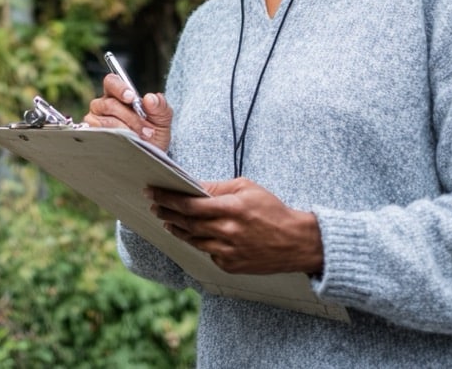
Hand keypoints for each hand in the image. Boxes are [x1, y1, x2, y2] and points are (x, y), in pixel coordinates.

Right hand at [83, 75, 172, 150]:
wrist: (147, 159)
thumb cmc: (152, 136)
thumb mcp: (162, 120)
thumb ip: (160, 106)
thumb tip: (150, 98)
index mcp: (117, 95)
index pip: (111, 82)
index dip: (119, 88)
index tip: (131, 98)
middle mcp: (102, 106)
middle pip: (109, 104)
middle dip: (130, 118)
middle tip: (146, 129)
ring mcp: (95, 122)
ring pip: (105, 122)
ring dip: (125, 131)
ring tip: (139, 139)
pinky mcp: (92, 137)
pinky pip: (99, 135)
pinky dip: (115, 140)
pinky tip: (125, 145)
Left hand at [149, 178, 323, 275]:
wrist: (297, 242)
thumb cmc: (272, 210)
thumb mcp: (247, 188)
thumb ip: (218, 187)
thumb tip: (193, 185)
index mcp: (231, 209)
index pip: (190, 204)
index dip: (168, 198)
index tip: (154, 192)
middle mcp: (227, 231)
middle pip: (187, 223)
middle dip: (167, 212)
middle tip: (154, 205)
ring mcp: (228, 251)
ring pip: (193, 240)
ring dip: (177, 229)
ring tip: (167, 220)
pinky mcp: (231, 266)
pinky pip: (207, 252)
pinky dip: (198, 242)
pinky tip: (190, 234)